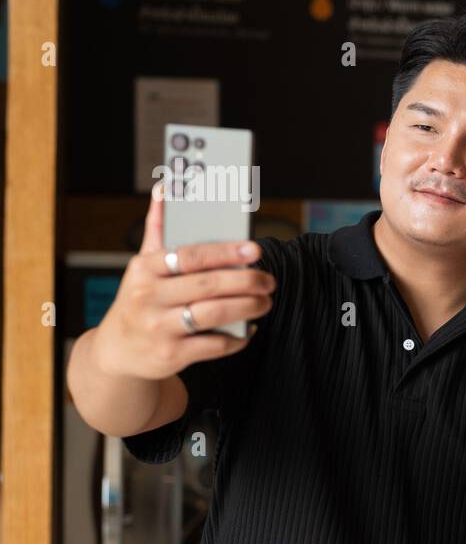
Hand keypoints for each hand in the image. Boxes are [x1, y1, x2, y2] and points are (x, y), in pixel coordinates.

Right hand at [91, 181, 275, 380]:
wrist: (118, 351)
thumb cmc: (140, 300)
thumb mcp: (142, 265)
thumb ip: (158, 228)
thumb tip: (165, 188)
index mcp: (145, 269)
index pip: (190, 256)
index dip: (225, 252)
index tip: (254, 249)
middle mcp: (149, 297)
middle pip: (208, 285)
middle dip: (246, 282)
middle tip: (268, 280)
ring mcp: (159, 327)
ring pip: (213, 314)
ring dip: (247, 307)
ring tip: (265, 302)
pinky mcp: (171, 354)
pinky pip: (213, 344)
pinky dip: (238, 337)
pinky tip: (249, 328)